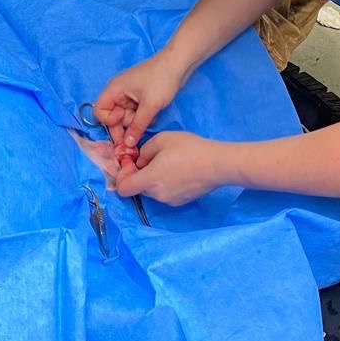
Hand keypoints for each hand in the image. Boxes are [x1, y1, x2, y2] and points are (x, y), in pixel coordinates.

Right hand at [92, 47, 187, 149]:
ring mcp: (128, 95)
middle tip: (139, 129)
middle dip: (125, 124)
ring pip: (124, 117)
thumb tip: (127, 144)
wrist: (178, 64)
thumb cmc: (161, 80)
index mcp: (113, 89)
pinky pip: (134, 113)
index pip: (99, 112)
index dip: (109, 121)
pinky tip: (153, 112)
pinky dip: (142, 116)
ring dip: (136, 121)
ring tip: (150, 115)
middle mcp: (117, 92)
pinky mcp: (138, 97)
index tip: (124, 121)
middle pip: (112, 117)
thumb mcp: (150, 106)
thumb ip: (137, 126)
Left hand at [114, 131, 229, 206]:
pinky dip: (166, 183)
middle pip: (138, 188)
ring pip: (153, 190)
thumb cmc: (188, 149)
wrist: (217, 164)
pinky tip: (179, 170)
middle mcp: (157, 195)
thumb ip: (144, 151)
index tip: (132, 162)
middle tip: (150, 157)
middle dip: (139, 174)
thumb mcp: (161, 140)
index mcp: (149, 180)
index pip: (123, 189)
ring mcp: (170, 200)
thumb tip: (140, 161)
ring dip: (153, 178)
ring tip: (168, 162)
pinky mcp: (182, 201)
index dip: (122, 176)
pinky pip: (166, 193)